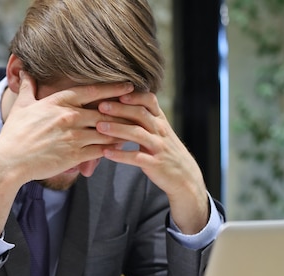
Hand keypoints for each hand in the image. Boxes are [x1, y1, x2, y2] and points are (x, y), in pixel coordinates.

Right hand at [0, 71, 134, 184]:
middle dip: (124, 109)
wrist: (9, 161)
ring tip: (135, 128)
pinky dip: (112, 148)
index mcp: (59, 102)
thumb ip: (28, 88)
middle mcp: (69, 116)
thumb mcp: (21, 107)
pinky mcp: (75, 155)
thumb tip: (25, 71)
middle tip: (140, 107)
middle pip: (105, 111)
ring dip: (121, 130)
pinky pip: (100, 150)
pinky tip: (121, 147)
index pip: (92, 91)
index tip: (129, 85)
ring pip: (107, 130)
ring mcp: (74, 136)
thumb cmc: (15, 134)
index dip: (113, 87)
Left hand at [97, 91, 208, 233]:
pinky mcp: (155, 164)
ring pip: (137, 133)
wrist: (185, 176)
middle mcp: (160, 131)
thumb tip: (122, 102)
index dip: (133, 95)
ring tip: (99, 127)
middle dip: (119, 109)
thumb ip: (145, 118)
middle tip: (100, 105)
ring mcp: (158, 147)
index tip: (114, 91)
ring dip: (117, 129)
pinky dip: (121, 155)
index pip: (149, 101)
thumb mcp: (159, 132)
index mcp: (160, 121)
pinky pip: (136, 157)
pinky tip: (106, 153)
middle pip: (140, 114)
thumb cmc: (165, 151)